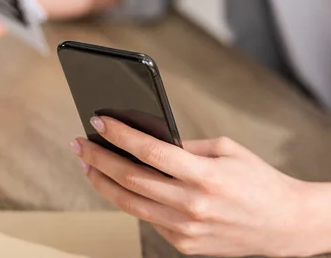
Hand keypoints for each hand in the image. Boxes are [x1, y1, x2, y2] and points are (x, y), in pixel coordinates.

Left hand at [70, 116, 330, 256]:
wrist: (286, 226)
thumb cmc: (258, 180)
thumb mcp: (226, 150)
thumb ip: (185, 146)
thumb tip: (146, 139)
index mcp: (204, 176)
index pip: (148, 151)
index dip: (119, 135)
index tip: (98, 121)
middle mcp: (191, 205)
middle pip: (130, 178)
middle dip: (98, 158)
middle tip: (79, 144)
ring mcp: (186, 229)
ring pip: (130, 203)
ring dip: (102, 182)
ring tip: (88, 164)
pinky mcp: (184, 245)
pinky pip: (148, 218)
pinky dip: (129, 199)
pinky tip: (118, 185)